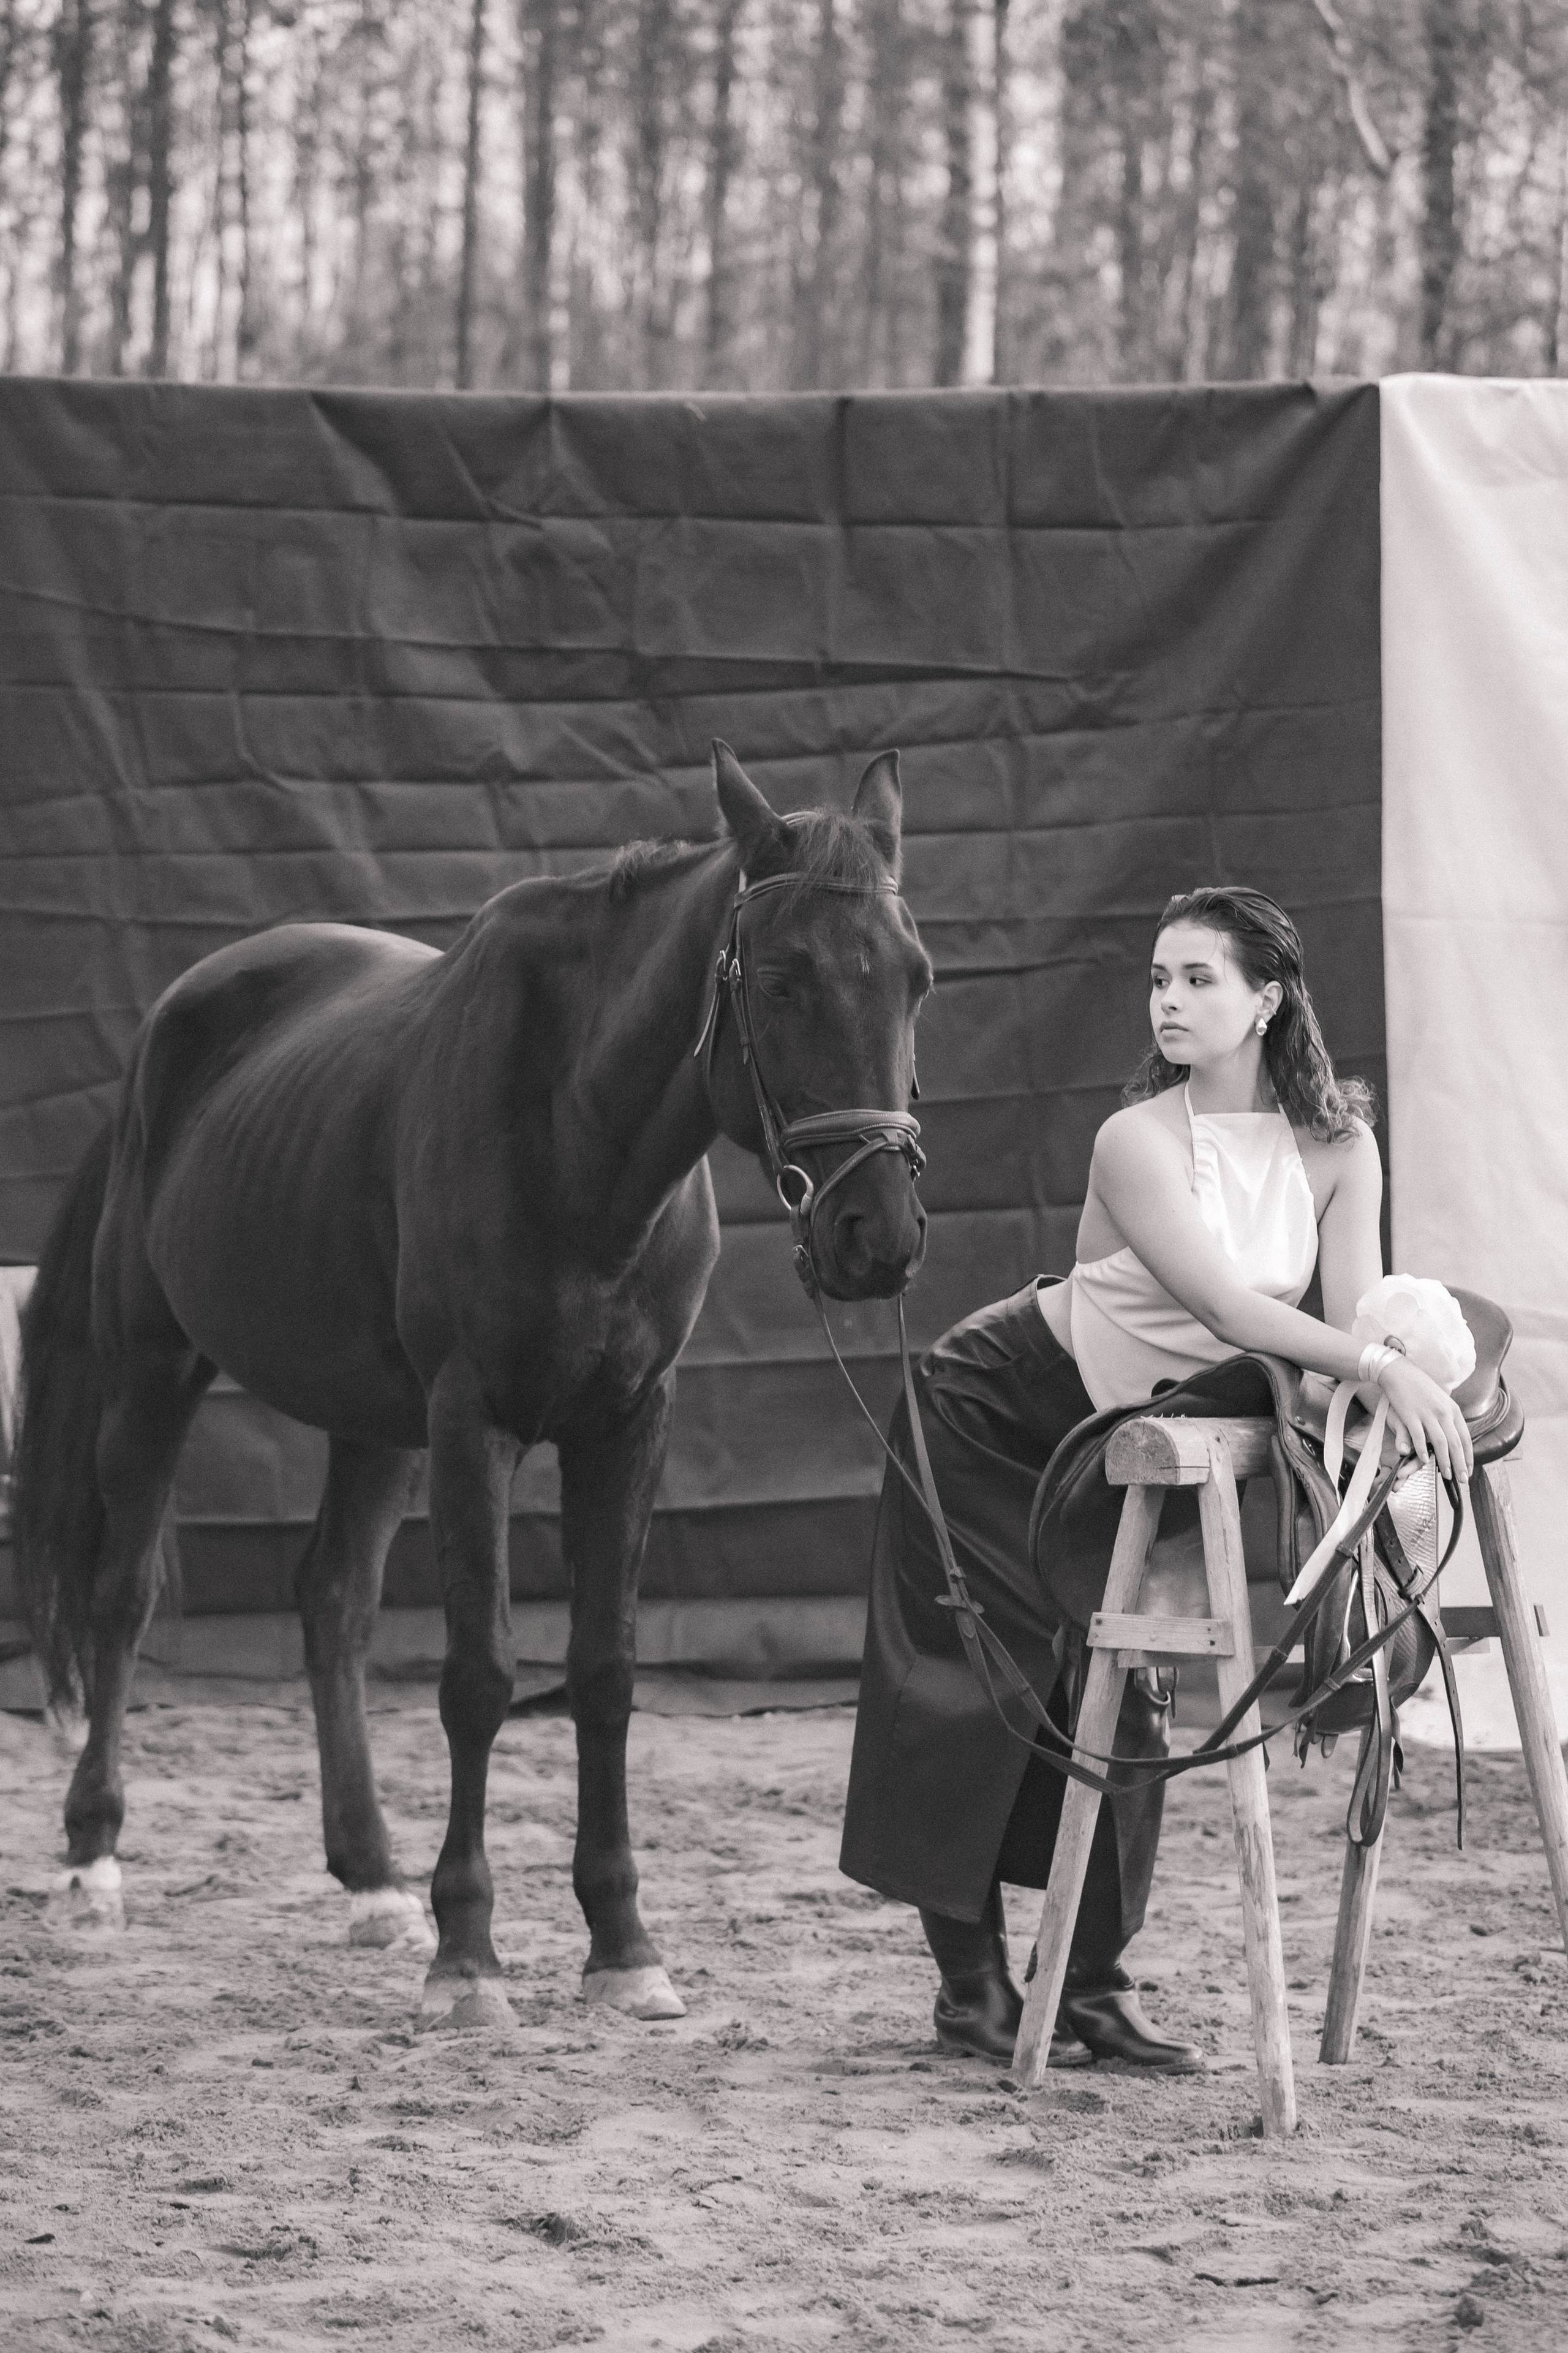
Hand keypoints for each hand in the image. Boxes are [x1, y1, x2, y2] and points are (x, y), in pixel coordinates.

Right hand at [1377, 1356, 1473, 1482]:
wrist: (1400, 1372)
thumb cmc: (1420, 1387)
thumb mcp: (1441, 1400)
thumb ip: (1448, 1418)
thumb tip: (1456, 1435)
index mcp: (1453, 1410)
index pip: (1465, 1437)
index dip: (1468, 1456)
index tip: (1469, 1470)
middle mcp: (1443, 1412)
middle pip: (1456, 1443)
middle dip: (1460, 1464)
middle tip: (1462, 1479)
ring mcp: (1427, 1414)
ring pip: (1440, 1442)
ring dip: (1445, 1461)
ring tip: (1447, 1475)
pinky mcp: (1411, 1415)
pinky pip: (1419, 1437)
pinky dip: (1423, 1450)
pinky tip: (1425, 1461)